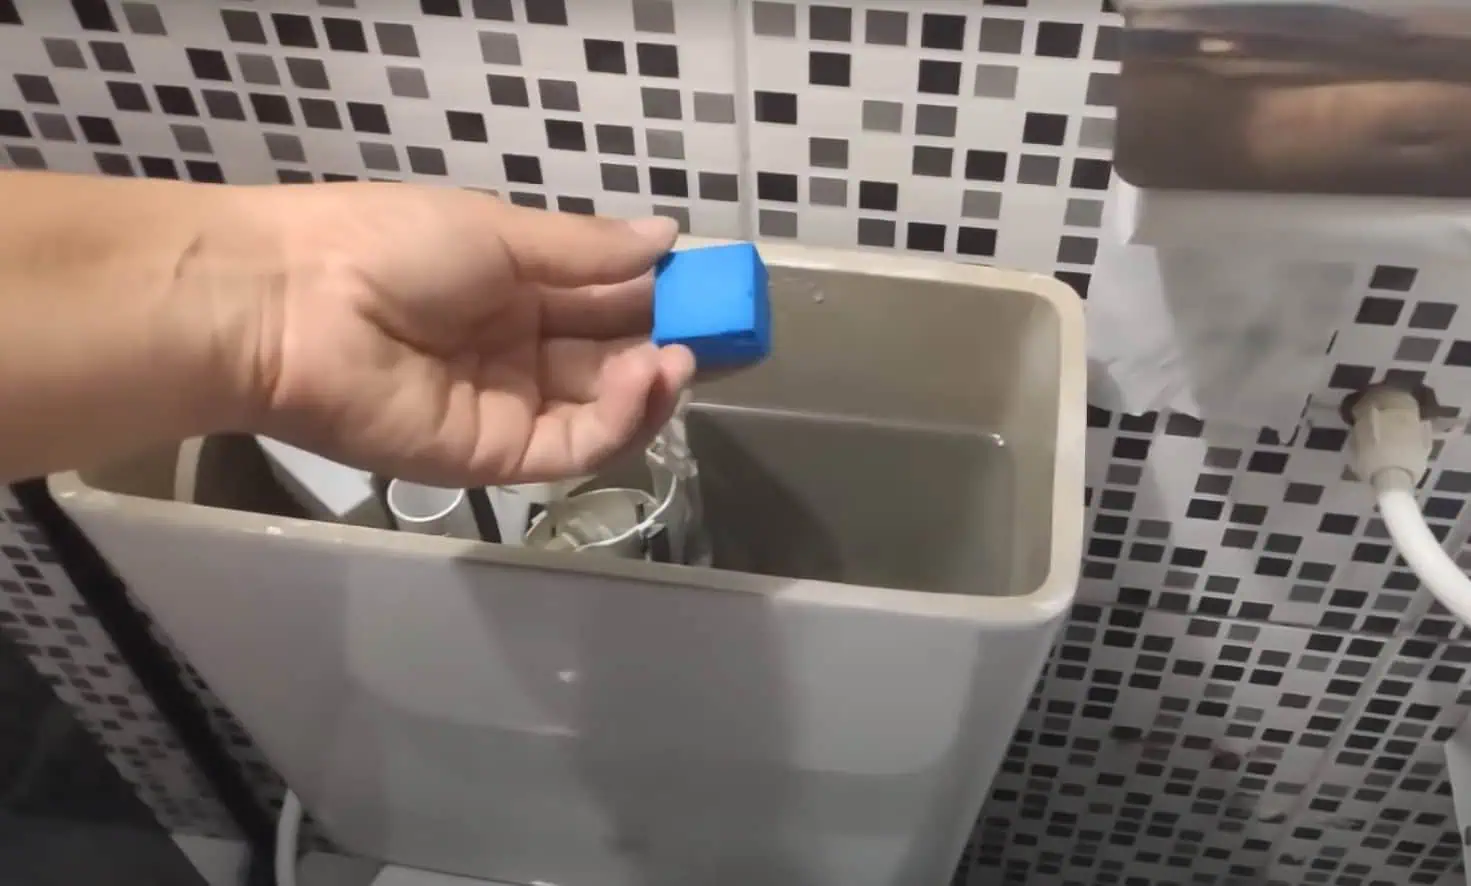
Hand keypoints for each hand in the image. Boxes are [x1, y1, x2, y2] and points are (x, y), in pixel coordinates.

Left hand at [234, 183, 694, 486]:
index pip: (606, 301)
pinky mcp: (494, 458)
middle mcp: (517, 351)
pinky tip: (646, 380)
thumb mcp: (499, 233)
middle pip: (612, 360)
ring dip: (652, 386)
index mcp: (514, 289)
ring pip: (602, 411)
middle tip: (724, 334)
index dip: (662, 299)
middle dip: (669, 346)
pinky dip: (619, 420)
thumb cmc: (390, 246)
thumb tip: (669, 236)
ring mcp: (508, 408)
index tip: (715, 292)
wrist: (288, 306)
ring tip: (681, 356)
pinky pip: (573, 447)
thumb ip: (587, 250)